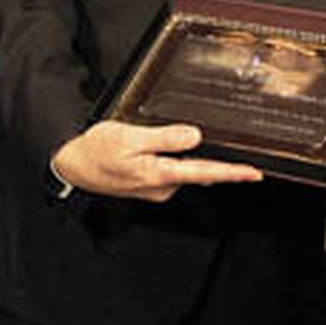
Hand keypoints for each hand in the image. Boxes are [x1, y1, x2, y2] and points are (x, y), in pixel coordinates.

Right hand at [51, 120, 262, 202]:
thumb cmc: (96, 151)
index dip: (231, 173)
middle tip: (236, 158)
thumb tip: (194, 136)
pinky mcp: (148, 185)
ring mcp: (155, 188)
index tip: (253, 174)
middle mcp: (161, 186)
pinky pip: (171, 171)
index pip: (204, 173)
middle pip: (198, 172)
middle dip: (215, 164)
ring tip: (187, 143)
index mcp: (159, 174)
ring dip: (191, 159)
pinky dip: (175, 160)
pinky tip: (167, 149)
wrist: (72, 166)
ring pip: (183, 170)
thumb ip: (164, 137)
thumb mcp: (128, 136)